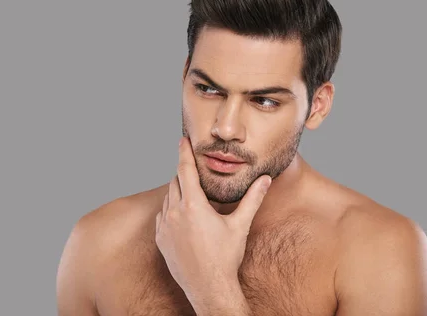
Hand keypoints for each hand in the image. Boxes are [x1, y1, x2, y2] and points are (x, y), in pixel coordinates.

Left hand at [155, 137, 271, 302]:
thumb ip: (252, 199)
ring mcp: (164, 227)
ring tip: (192, 196)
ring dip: (178, 193)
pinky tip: (183, 216)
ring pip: (168, 198)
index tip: (182, 140)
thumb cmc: (225, 257)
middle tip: (194, 171)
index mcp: (193, 206)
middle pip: (176, 182)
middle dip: (185, 175)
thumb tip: (266, 180)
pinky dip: (171, 210)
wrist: (208, 287)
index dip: (184, 153)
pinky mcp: (160, 239)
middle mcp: (175, 213)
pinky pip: (162, 216)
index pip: (185, 170)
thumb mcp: (240, 225)